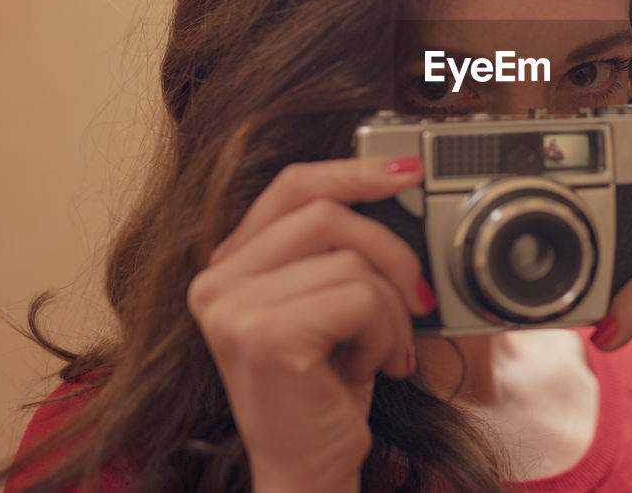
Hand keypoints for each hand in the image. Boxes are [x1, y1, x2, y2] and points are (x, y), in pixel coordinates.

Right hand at [186, 156, 434, 492]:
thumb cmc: (324, 392)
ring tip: (380, 350)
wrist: (306, 471)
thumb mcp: (328, 305)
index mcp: (230, 265)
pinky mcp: (265, 334)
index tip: (405, 170)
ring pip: (353, 261)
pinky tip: (366, 367)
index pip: (293, 186)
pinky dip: (384, 333)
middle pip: (328, 214)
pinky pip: (361, 298)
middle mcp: (217, 282)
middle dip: (392, 253)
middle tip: (414, 301)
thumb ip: (338, 250)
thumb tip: (398, 191)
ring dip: (392, 310)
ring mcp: (233, 308)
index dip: (352, 169)